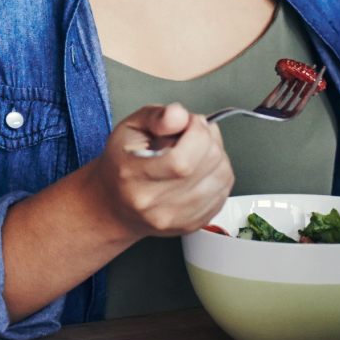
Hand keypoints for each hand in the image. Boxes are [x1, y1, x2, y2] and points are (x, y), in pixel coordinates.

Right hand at [90, 104, 236, 237]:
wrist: (115, 204)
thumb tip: (180, 115)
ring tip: (197, 151)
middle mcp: (153, 203)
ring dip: (217, 157)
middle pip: (207, 166)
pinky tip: (200, 170)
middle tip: (193, 134)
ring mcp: (175, 218)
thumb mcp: (130, 128)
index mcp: (133, 176)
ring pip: (222, 178)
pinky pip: (224, 193)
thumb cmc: (122, 163)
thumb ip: (157, 117)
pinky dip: (219, 175)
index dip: (197, 133)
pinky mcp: (192, 224)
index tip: (191, 122)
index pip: (182, 160)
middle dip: (208, 139)